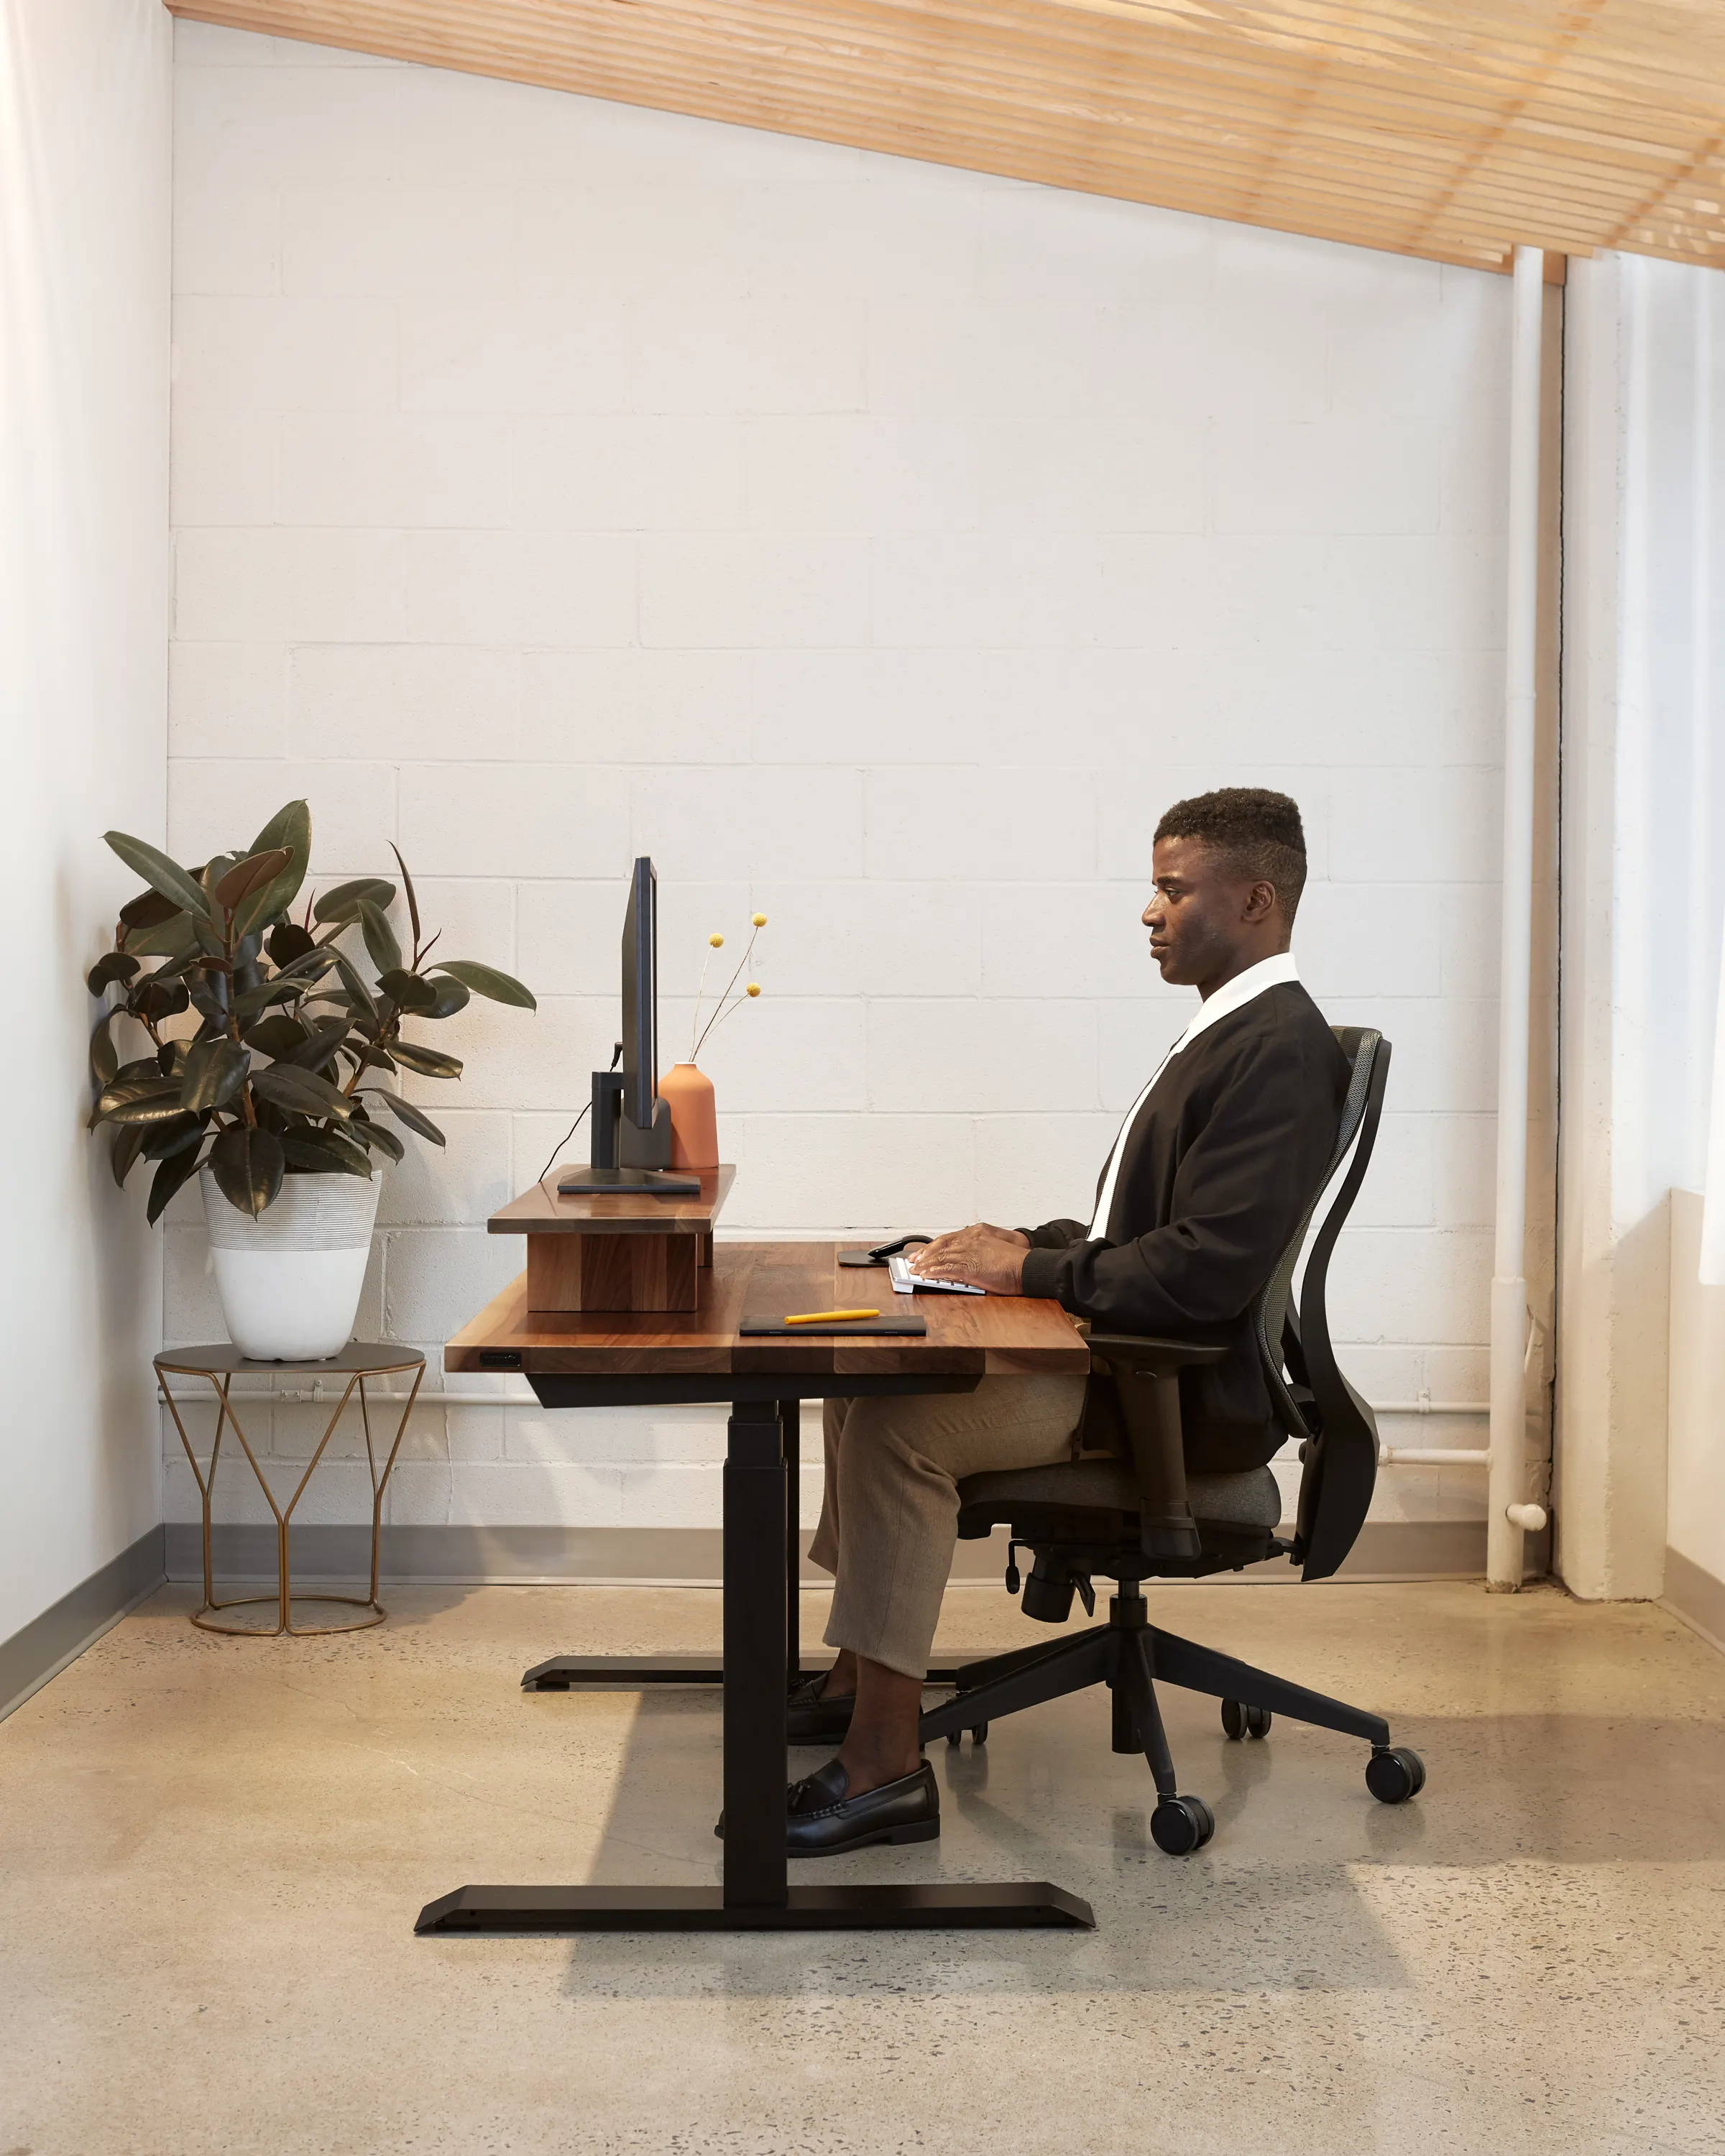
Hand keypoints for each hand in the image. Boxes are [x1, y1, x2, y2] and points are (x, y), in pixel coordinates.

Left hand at [915, 1223, 1029, 1294]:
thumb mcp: (998, 1248)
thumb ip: (982, 1250)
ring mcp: (970, 1253)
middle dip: (925, 1254)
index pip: (949, 1238)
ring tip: (915, 1270)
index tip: (925, 1251)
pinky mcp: (971, 1268)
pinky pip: (947, 1270)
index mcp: (978, 1233)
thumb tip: (972, 1259)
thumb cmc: (1017, 1261)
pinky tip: (926, 1276)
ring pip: (941, 1258)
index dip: (934, 1246)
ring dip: (926, 1265)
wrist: (1028, 1267)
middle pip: (942, 1246)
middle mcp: (971, 1239)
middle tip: (913, 1261)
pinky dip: (934, 1273)